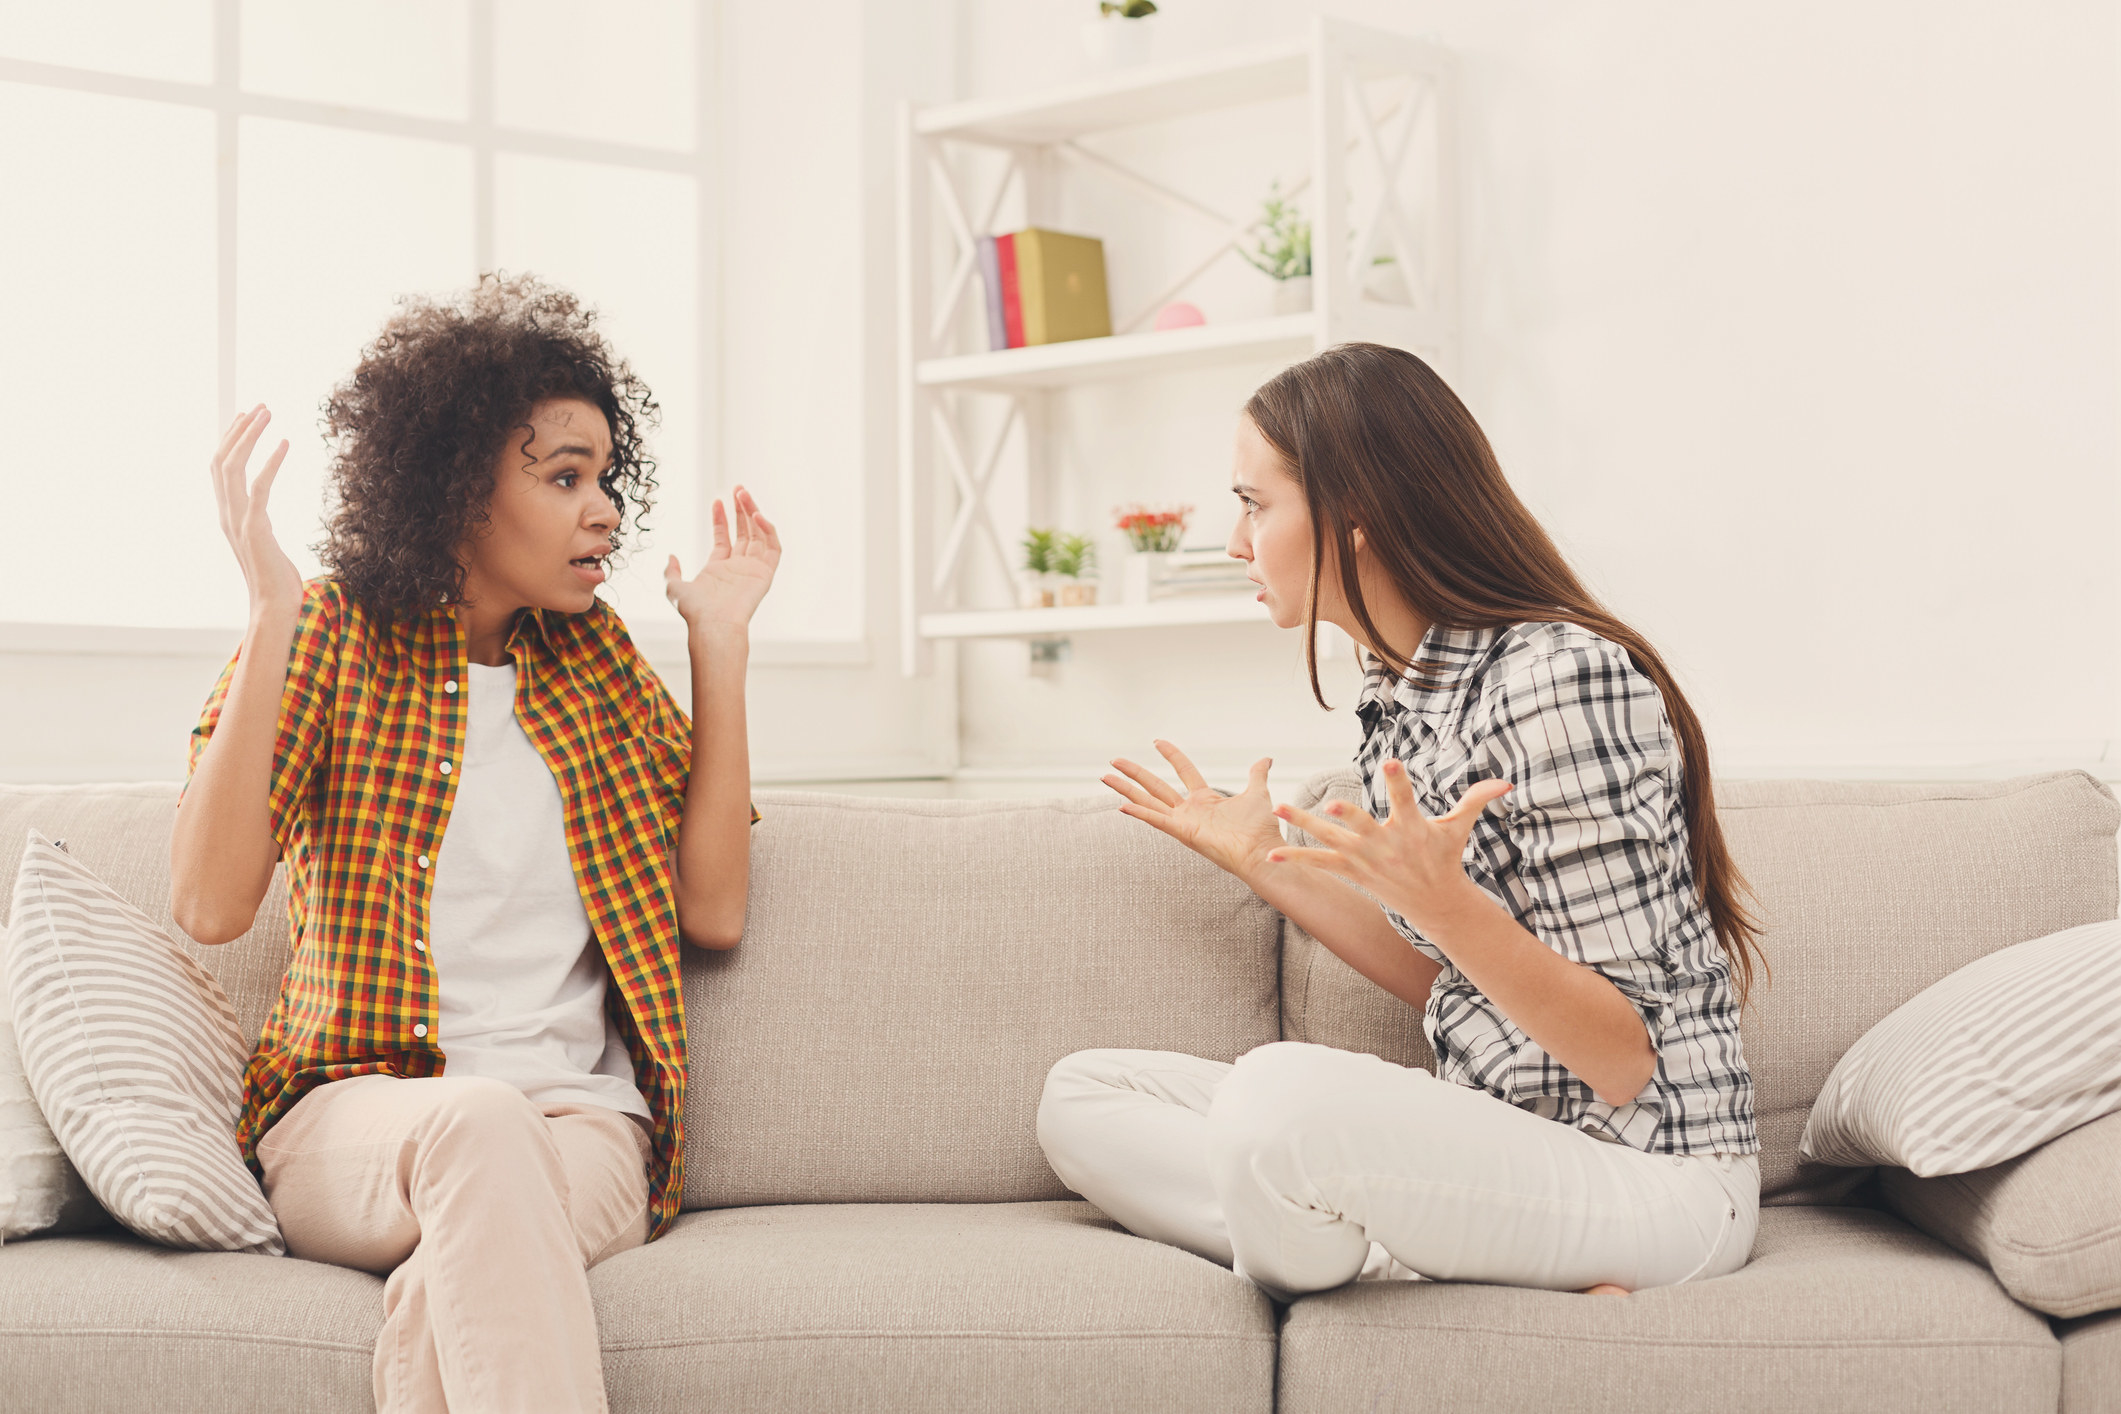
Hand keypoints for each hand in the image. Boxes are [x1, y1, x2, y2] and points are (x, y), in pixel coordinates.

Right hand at [211, 405, 302, 616]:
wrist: (273, 605)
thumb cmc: (275, 578)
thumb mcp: (262, 541)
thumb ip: (257, 521)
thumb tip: (260, 509)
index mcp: (227, 515)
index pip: (220, 468)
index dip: (230, 440)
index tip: (244, 416)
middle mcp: (227, 514)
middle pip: (222, 461)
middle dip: (239, 430)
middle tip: (260, 406)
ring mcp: (239, 521)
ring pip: (234, 468)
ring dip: (250, 436)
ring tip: (267, 413)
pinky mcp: (256, 529)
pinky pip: (261, 488)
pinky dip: (271, 462)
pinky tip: (285, 443)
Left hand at [665, 485, 779, 630]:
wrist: (714, 623)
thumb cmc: (695, 610)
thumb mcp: (674, 588)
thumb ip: (671, 571)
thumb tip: (671, 556)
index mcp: (719, 569)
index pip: (724, 537)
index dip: (721, 518)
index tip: (717, 500)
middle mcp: (738, 567)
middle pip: (744, 532)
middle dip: (741, 509)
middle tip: (739, 489)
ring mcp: (753, 569)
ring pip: (759, 535)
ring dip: (754, 513)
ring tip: (744, 494)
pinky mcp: (766, 573)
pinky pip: (773, 547)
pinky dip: (768, 530)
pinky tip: (757, 516)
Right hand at [1102, 740, 1282, 881]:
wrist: (1262, 852)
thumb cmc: (1260, 829)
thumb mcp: (1257, 793)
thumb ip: (1257, 775)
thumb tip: (1266, 759)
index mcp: (1205, 800)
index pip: (1183, 770)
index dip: (1171, 755)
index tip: (1157, 741)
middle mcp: (1190, 810)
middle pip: (1156, 786)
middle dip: (1134, 773)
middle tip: (1113, 761)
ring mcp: (1184, 822)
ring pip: (1148, 801)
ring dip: (1126, 790)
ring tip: (1105, 777)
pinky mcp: (1183, 833)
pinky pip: (1157, 820)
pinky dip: (1140, 813)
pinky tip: (1121, 805)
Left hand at [1269, 759, 1513, 931]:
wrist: (1435, 903)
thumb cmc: (1445, 858)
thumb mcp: (1459, 828)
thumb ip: (1476, 800)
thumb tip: (1506, 782)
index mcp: (1411, 828)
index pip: (1405, 798)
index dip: (1399, 780)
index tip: (1392, 762)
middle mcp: (1385, 844)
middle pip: (1363, 825)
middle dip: (1349, 815)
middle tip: (1332, 801)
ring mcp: (1365, 859)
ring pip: (1331, 840)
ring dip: (1305, 825)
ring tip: (1280, 808)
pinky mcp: (1352, 871)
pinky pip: (1320, 864)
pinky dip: (1297, 859)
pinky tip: (1272, 854)